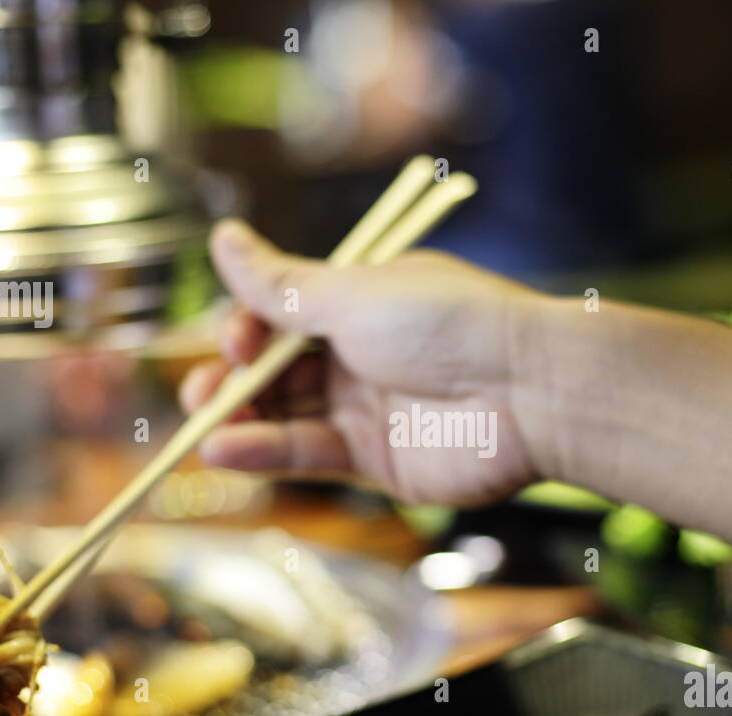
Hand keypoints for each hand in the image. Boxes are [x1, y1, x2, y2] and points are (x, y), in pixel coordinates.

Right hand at [179, 221, 552, 506]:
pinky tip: (226, 449)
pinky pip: (308, 454)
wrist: (529, 392)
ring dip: (240, 419)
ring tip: (202, 428)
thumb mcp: (353, 294)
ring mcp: (366, 407)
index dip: (247, 327)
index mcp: (359, 301)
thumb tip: (223, 239)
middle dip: (232, 379)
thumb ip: (280, 286)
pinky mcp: (374, 460)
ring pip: (285, 415)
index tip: (233, 340)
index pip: (280, 313)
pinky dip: (264, 453)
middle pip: (275, 368)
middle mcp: (359, 352)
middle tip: (203, 392)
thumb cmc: (448, 325)